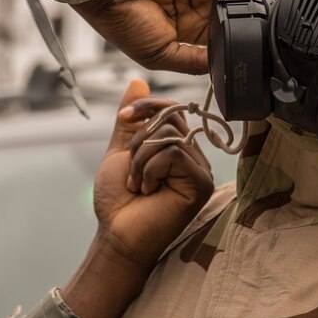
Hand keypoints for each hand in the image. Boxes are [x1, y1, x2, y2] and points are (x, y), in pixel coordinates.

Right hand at [73, 0, 258, 74]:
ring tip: (252, 7)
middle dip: (249, 17)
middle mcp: (196, 5)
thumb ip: (193, 62)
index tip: (249, 48)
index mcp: (187, 30)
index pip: (222, 34)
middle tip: (258, 25)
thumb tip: (222, 65)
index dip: (237, 39)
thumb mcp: (159, 56)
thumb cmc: (122, 23)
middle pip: (235, 9)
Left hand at [92, 79, 213, 269]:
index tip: (124, 117)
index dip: (148, 106)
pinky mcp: (201, 184)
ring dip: (141, 160)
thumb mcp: (121, 152)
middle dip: (139, 142)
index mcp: (178, 148)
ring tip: (138, 185)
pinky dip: (151, 169)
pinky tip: (149, 191)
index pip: (172, 109)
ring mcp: (200, 171)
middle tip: (131, 173)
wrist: (116, 234)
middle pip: (170, 119)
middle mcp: (193, 157)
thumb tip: (137, 83)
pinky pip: (174, 153)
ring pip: (170, 136)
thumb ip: (131, 121)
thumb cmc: (118, 200)